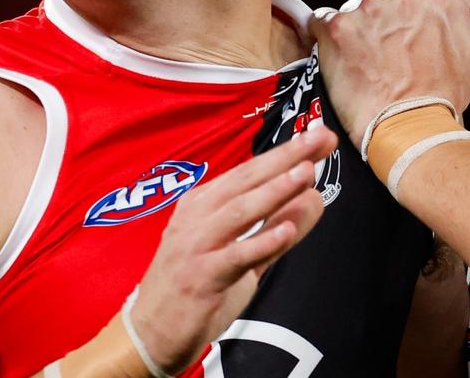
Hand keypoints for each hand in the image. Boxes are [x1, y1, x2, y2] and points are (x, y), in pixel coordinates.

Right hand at [129, 128, 336, 373]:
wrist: (149, 333)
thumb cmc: (194, 288)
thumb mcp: (244, 256)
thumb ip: (278, 229)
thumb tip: (314, 198)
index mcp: (205, 204)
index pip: (251, 171)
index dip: (287, 152)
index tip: (320, 136)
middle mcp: (198, 217)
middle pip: (247, 180)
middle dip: (286, 158)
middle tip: (320, 139)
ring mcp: (196, 245)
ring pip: (239, 211)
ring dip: (274, 191)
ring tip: (305, 173)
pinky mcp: (199, 277)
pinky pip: (233, 257)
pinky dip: (260, 242)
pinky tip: (283, 232)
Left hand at [308, 0, 469, 145]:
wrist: (409, 127)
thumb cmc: (443, 99)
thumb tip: (459, 3)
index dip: (414, 23)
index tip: (408, 43)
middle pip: (389, 0)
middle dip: (387, 24)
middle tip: (389, 58)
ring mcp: (369, 7)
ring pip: (359, 10)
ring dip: (360, 32)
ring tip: (367, 64)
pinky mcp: (338, 25)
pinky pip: (325, 21)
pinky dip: (330, 39)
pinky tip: (343, 60)